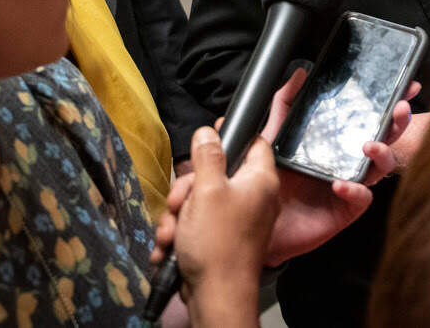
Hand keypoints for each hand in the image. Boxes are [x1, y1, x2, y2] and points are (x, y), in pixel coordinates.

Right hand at [158, 128, 278, 323]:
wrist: (216, 296)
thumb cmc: (217, 242)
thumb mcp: (207, 190)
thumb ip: (207, 157)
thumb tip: (209, 132)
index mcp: (260, 180)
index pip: (253, 142)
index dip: (230, 135)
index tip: (208, 136)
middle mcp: (253, 197)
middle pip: (216, 173)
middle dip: (187, 188)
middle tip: (179, 203)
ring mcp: (237, 219)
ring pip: (199, 201)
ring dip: (178, 216)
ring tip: (172, 233)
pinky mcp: (221, 238)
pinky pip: (197, 224)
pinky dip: (180, 234)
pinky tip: (170, 247)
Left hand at [248, 68, 421, 265]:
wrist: (260, 223)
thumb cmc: (271, 180)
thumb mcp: (275, 135)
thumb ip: (285, 104)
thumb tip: (299, 74)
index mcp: (338, 141)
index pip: (370, 118)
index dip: (389, 103)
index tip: (406, 86)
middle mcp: (349, 161)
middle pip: (384, 138)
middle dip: (397, 122)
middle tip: (400, 109)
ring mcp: (351, 184)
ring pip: (381, 168)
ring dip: (382, 154)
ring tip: (371, 145)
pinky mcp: (346, 209)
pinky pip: (361, 198)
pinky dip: (355, 189)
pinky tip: (340, 184)